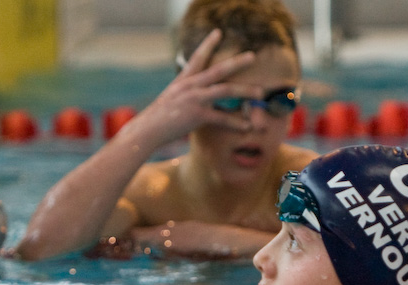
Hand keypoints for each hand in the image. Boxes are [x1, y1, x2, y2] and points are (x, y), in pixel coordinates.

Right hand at [125, 29, 263, 146]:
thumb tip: (196, 100)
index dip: (208, 44)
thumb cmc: (156, 119)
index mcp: (183, 81)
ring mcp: (194, 98)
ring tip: (260, 92)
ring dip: (245, 90)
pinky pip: (222, 118)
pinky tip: (247, 126)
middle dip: (237, 62)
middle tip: (252, 56)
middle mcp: (190, 85)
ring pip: (226, 89)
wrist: (146, 130)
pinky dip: (236, 123)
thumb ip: (184, 96)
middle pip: (219, 69)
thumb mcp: (170, 101)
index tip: (218, 32)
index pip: (197, 57)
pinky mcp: (197, 114)